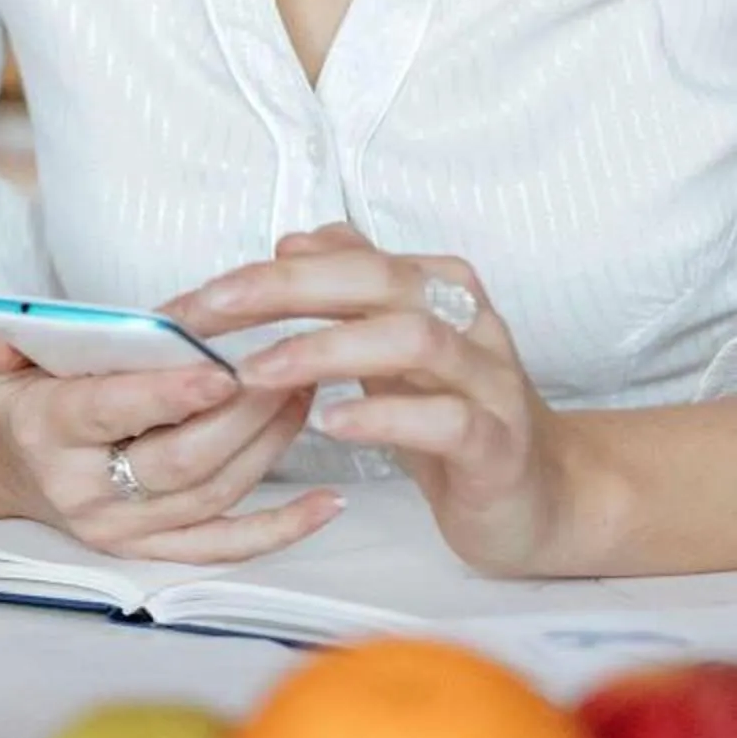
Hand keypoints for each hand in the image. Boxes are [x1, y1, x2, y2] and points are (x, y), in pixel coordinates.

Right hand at [0, 324, 336, 560]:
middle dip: (241, 416)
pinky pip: (223, 547)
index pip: (107, 413)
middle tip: (287, 369)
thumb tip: (17, 327)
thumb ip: (2, 337)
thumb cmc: (19, 401)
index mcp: (43, 433)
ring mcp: (120, 529)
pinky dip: (280, 529)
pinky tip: (326, 503)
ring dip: (268, 446)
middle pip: (176, 460)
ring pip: (212, 494)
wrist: (3, 466)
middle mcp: (83, 491)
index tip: (222, 371)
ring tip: (303, 393)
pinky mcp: (150, 550)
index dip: (166, 394)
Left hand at [174, 225, 570, 575]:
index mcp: (438, 290)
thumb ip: (348, 292)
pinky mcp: (499, 445)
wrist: (542, 495)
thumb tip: (292, 242)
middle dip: (287, 290)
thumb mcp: (389, 347)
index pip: (348, 258)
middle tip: (211, 313)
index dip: (265, 273)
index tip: (194, 299)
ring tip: (257, 372)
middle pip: (379, 280)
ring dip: (327, 349)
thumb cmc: (451, 415)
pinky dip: (384, 416)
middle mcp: (468, 323)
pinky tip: (330, 424)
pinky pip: (446, 420)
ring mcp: (490, 382)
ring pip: (415, 340)